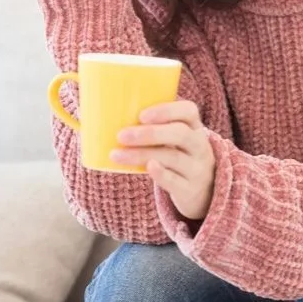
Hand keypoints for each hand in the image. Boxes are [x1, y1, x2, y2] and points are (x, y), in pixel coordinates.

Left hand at [112, 100, 216, 220]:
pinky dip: (161, 174)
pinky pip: (176, 181)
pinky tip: (147, 168)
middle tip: (121, 135)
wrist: (204, 191)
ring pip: (172, 157)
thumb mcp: (175, 139)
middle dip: (149, 133)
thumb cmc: (178, 156)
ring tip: (117, 154)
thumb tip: (98, 112)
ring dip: (142, 154)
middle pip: (180, 134)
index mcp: (194, 128)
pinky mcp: (190, 189)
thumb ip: (153, 126)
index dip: (167, 110)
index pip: (189, 111)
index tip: (141, 114)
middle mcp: (199, 146)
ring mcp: (197, 168)